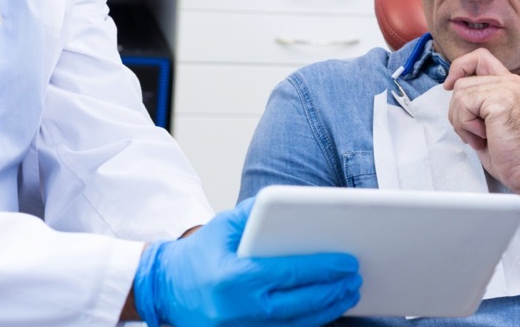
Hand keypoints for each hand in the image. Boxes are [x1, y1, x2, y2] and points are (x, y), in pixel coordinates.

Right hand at [132, 196, 360, 326]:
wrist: (164, 290)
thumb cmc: (198, 254)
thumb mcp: (223, 225)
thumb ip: (256, 213)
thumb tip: (293, 203)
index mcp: (233, 279)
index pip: (289, 274)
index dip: (323, 269)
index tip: (348, 262)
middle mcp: (238, 311)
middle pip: (300, 305)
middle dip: (333, 291)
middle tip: (356, 277)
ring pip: (297, 325)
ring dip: (327, 310)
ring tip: (348, 293)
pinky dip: (308, 322)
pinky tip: (325, 309)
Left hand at [443, 48, 519, 193]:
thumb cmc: (510, 151)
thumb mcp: (489, 118)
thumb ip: (477, 99)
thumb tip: (452, 87)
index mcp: (509, 84)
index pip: (479, 57)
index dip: (460, 67)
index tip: (450, 86)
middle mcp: (510, 82)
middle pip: (462, 80)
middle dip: (458, 111)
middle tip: (475, 131)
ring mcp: (507, 89)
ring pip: (460, 93)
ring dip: (462, 122)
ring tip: (481, 136)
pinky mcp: (500, 100)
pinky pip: (464, 105)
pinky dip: (466, 126)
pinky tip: (484, 138)